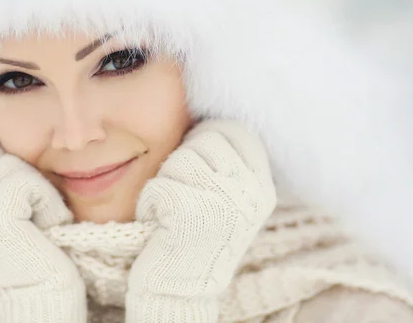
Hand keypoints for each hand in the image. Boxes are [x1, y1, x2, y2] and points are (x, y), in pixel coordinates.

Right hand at [0, 141, 86, 322]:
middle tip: (25, 211)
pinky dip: (48, 200)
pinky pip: (30, 180)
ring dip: (36, 189)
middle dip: (17, 174)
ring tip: (34, 222)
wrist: (36, 296)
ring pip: (12, 163)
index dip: (0, 166)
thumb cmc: (26, 249)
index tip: (12, 202)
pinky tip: (45, 226)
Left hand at [126, 120, 276, 321]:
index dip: (209, 136)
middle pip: (205, 139)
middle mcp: (251, 194)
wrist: (182, 293)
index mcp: (262, 188)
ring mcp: (226, 203)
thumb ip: (228, 165)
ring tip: (172, 210)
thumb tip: (205, 120)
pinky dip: (149, 202)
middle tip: (183, 191)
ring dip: (165, 181)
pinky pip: (159, 185)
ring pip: (180, 159)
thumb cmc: (197, 239)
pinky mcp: (193, 214)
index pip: (237, 130)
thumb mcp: (230, 201)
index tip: (198, 161)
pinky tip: (159, 223)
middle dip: (184, 160)